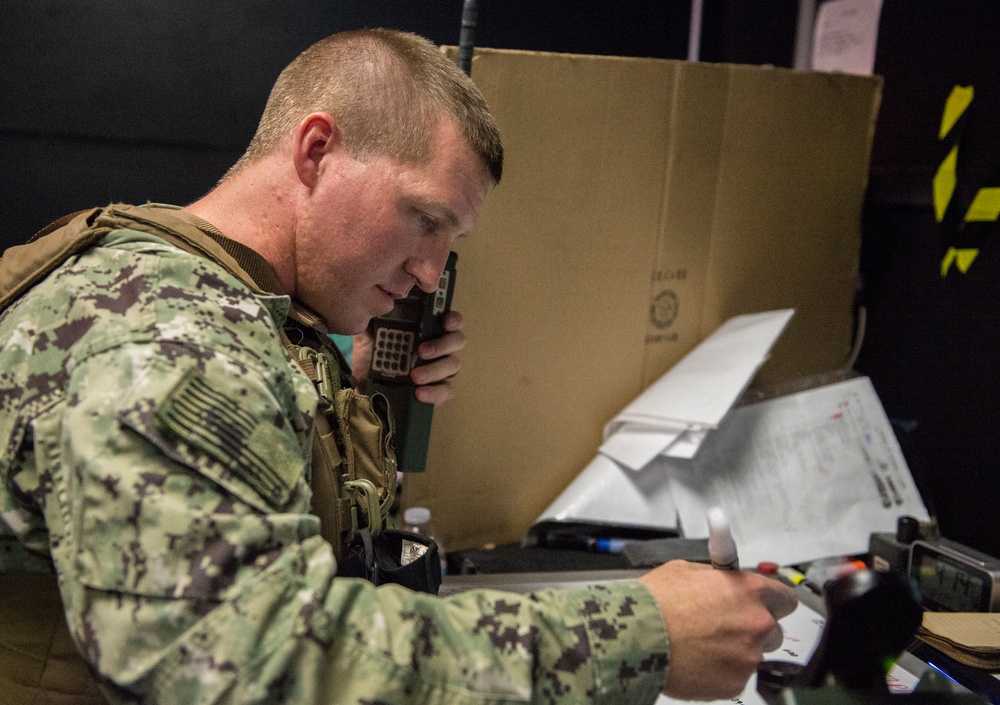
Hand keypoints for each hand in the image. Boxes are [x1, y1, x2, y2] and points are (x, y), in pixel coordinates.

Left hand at [351, 311, 465, 404]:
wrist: (364, 383)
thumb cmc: (373, 353)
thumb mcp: (370, 332)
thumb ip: (376, 317)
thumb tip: (378, 303)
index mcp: (429, 328)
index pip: (452, 319)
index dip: (453, 319)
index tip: (445, 322)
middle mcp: (440, 346)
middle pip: (457, 341)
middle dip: (442, 344)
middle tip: (421, 351)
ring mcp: (441, 368)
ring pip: (453, 365)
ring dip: (435, 369)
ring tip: (415, 376)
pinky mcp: (437, 390)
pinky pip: (446, 392)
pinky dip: (434, 392)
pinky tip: (419, 393)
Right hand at [639, 560, 797, 700]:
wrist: (636, 637)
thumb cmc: (656, 603)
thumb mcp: (686, 570)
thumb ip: (716, 576)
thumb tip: (723, 577)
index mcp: (748, 590)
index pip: (785, 597)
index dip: (771, 601)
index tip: (763, 604)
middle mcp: (756, 623)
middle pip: (772, 629)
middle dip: (752, 627)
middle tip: (723, 625)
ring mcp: (748, 657)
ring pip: (752, 654)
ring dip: (735, 649)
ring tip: (701, 643)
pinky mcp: (734, 683)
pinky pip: (735, 675)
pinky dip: (720, 670)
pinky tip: (697, 658)